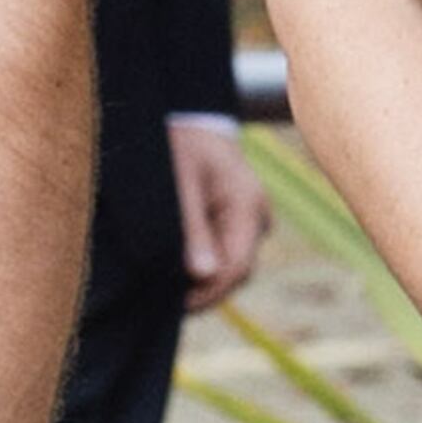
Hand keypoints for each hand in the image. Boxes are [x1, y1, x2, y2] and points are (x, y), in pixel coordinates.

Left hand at [169, 115, 268, 313]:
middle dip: (203, 288)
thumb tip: (201, 275)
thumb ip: (192, 228)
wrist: (189, 117)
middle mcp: (256, 215)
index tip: (174, 305)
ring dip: (202, 278)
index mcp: (247, 206)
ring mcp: (250, 219)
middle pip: (236, 271)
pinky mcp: (236, 220)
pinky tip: (176, 267)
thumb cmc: (181, 143)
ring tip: (166, 284)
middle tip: (164, 299)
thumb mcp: (180, 181)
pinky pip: (224, 251)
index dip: (207, 293)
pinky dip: (202, 262)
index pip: (236, 267)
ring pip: (230, 264)